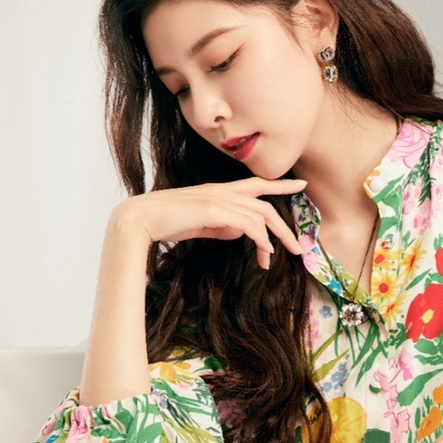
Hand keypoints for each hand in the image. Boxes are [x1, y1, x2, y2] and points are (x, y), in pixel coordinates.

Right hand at [114, 176, 306, 268]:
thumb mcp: (202, 225)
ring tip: (276, 258)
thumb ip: (222, 226)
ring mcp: (218, 198)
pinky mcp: (212, 210)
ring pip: (259, 215)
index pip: (256, 184)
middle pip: (265, 204)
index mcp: (219, 191)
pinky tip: (264, 253)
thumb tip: (239, 233)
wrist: (141, 218)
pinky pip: (247, 223)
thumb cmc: (168, 222)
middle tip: (297, 247)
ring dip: (273, 238)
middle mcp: (222, 191)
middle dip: (284, 226)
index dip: (280, 184)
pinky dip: (260, 239)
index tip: (301, 185)